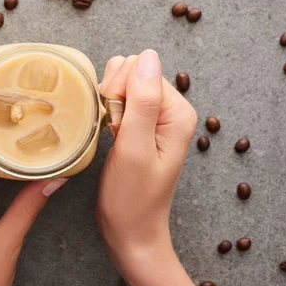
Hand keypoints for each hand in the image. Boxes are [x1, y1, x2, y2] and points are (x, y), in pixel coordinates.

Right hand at [97, 50, 198, 285]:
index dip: (119, 91)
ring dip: (108, 103)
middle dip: (113, 95)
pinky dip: (108, 110)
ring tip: (113, 132)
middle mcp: (170, 110)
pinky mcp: (140, 124)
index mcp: (177, 112)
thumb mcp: (135, 148)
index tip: (117, 124)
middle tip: (115, 130)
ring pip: (122, 83)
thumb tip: (147, 55)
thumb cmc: (131, 197)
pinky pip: (119, 99)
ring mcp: (155, 117)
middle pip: (132, 72)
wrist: (130, 230)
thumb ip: (142, 100)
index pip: (141, 70)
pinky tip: (110, 130)